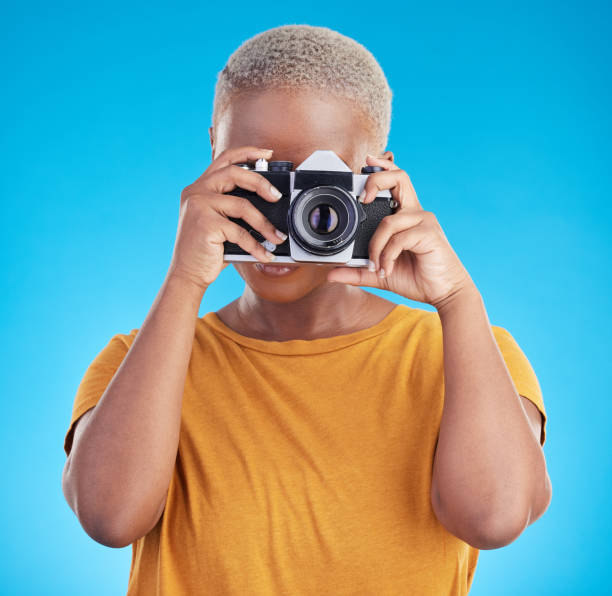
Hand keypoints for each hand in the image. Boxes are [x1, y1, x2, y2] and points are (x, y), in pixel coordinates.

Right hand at [168, 146, 286, 291]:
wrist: (187, 273)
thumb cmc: (207, 249)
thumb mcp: (219, 221)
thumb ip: (233, 207)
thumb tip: (269, 202)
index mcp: (199, 187)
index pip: (224, 159)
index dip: (248, 153)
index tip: (268, 154)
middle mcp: (196, 191)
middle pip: (235, 173)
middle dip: (261, 183)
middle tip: (277, 196)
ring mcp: (198, 206)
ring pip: (242, 205)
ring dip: (265, 224)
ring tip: (277, 237)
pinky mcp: (205, 224)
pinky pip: (240, 232)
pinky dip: (256, 245)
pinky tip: (265, 254)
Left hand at [326, 153, 475, 308]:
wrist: (444, 292)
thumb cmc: (416, 277)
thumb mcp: (379, 274)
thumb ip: (357, 271)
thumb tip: (331, 274)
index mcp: (405, 215)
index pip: (395, 181)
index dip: (382, 168)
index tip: (367, 160)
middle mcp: (415, 213)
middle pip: (399, 178)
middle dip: (377, 180)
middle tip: (363, 199)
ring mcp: (424, 221)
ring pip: (389, 221)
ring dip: (376, 246)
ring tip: (376, 266)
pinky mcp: (429, 234)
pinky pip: (399, 239)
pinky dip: (387, 256)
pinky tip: (387, 269)